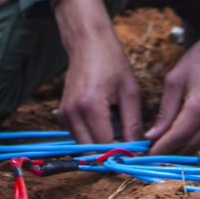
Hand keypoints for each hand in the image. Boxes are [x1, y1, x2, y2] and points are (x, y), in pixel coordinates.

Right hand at [52, 0, 142, 145]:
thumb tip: (137, 151)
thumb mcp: (130, 91)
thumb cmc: (112, 62)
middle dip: (111, 155)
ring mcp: (64, 115)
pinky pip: (79, 136)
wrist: (87, 42)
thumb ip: (133, 124)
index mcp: (91, 107)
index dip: (122, 155)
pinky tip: (106, 122)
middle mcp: (73, 114)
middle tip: (130, 149)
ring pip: (84, 147)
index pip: (106, 146)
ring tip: (119, 131)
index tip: (137, 155)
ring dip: (102, 146)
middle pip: (92, 152)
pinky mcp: (62, 114)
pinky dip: (93, 136)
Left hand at [146, 0, 199, 154]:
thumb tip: (153, 136)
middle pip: (188, 147)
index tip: (145, 155)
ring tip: (160, 148)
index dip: (160, 150)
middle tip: (149, 155)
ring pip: (197, 148)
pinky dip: (191, 143)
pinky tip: (177, 139)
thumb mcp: (175, 80)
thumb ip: (165, 111)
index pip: (178, 137)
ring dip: (179, 151)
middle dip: (168, 154)